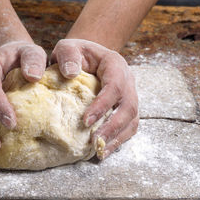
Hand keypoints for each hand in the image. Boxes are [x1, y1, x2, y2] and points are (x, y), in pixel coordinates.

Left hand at [51, 39, 138, 159]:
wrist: (86, 57)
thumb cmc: (75, 54)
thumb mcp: (68, 47)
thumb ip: (67, 56)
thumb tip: (70, 74)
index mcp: (115, 64)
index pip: (114, 86)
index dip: (102, 105)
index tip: (85, 121)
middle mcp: (127, 81)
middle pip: (129, 106)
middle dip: (113, 126)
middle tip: (95, 141)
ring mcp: (129, 96)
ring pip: (132, 120)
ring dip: (117, 138)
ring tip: (101, 152)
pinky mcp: (126, 109)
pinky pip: (129, 127)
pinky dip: (118, 141)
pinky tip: (104, 151)